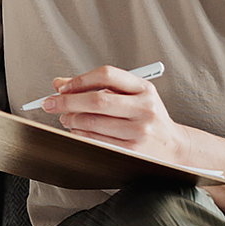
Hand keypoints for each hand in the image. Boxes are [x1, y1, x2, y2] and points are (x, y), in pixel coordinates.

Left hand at [43, 65, 192, 166]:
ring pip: (94, 122)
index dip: (80, 80)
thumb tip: (60, 83)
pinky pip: (97, 141)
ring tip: (64, 118)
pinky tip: (76, 131)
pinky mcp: (133, 150)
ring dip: (71, 120)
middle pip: (97, 100)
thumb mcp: (130, 95)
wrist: (174, 147)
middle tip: (50, 103)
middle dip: (67, 101)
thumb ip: (97, 86)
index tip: (62, 87)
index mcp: (144, 88)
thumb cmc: (147, 118)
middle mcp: (144, 108)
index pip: (107, 74)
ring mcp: (139, 131)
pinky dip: (80, 134)